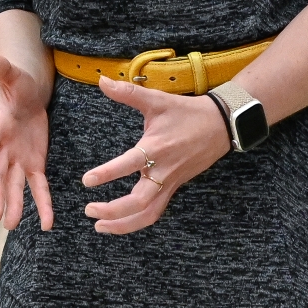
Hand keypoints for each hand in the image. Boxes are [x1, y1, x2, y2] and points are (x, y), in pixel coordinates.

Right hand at [0, 52, 52, 230]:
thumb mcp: (14, 75)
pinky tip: (47, 224)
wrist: (27, 96)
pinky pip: (38, 188)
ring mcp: (17, 159)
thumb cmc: (17, 84)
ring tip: (10, 226)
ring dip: (13, 205)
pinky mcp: (33, 165)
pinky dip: (43, 205)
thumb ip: (3, 69)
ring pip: (13, 185)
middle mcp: (2, 148)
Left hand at [79, 77, 231, 234]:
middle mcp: (163, 170)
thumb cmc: (187, 112)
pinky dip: (138, 219)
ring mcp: (171, 182)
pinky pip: (156, 211)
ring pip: (149, 214)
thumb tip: (101, 80)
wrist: (221, 124)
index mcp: (157, 148)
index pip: (129, 165)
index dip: (107, 174)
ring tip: (100, 227)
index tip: (86, 181)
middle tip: (88, 210)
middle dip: (113, 211)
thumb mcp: (157, 100)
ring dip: (124, 224)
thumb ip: (127, 92)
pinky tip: (121, 221)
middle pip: (140, 202)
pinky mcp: (175, 187)